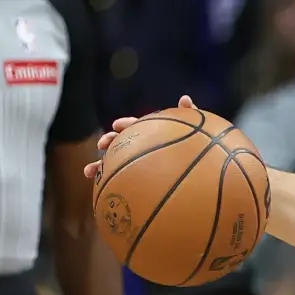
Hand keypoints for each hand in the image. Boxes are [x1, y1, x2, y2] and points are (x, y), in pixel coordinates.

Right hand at [83, 94, 198, 180]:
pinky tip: (102, 195)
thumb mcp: (199, 131)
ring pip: (116, 164)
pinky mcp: (140, 183)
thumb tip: (184, 98)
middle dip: (108, 142)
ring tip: (89, 172)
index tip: (118, 126)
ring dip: (100, 166)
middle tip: (101, 145)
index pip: (137, 126)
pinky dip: (111, 188)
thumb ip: (190, 116)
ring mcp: (141, 165)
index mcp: (154, 134)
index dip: (126, 125)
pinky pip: (124, 185)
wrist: (205, 173)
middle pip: (121, 143)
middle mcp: (143, 148)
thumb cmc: (202, 148)